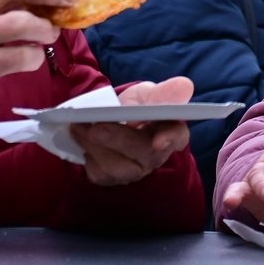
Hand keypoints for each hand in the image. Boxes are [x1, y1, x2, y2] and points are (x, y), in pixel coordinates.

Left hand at [76, 77, 193, 186]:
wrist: (114, 118)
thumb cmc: (138, 106)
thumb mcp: (148, 94)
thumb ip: (163, 92)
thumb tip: (184, 86)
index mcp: (171, 130)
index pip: (178, 137)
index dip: (169, 139)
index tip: (158, 141)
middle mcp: (156, 155)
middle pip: (142, 153)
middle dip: (117, 139)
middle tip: (95, 127)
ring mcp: (135, 170)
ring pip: (117, 168)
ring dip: (95, 147)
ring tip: (79, 127)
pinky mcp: (113, 178)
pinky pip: (99, 174)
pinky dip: (87, 155)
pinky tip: (81, 139)